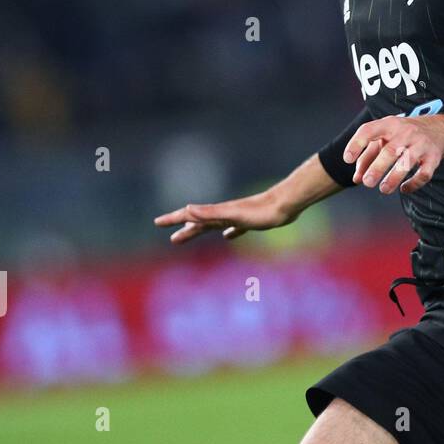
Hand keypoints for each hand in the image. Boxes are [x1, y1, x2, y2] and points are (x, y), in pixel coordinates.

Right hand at [155, 189, 295, 244]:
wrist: (286, 204)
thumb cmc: (260, 211)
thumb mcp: (233, 215)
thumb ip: (210, 213)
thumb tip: (187, 209)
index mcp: (218, 213)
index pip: (190, 216)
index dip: (173, 219)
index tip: (157, 222)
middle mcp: (226, 214)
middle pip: (200, 223)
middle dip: (184, 230)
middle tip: (171, 239)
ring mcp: (238, 217)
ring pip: (214, 225)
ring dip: (201, 230)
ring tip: (191, 234)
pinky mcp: (252, 222)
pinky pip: (235, 229)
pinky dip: (229, 232)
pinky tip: (228, 236)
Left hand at [344, 114, 443, 195]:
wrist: (439, 129)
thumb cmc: (404, 135)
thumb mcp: (385, 138)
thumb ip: (367, 156)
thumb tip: (356, 179)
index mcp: (389, 125)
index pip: (369, 130)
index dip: (356, 144)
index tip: (347, 159)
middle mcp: (406, 132)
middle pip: (390, 151)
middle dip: (377, 168)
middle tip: (367, 182)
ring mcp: (421, 145)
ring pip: (408, 162)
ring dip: (394, 178)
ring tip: (383, 189)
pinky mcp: (434, 158)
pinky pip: (424, 174)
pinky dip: (414, 183)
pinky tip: (404, 189)